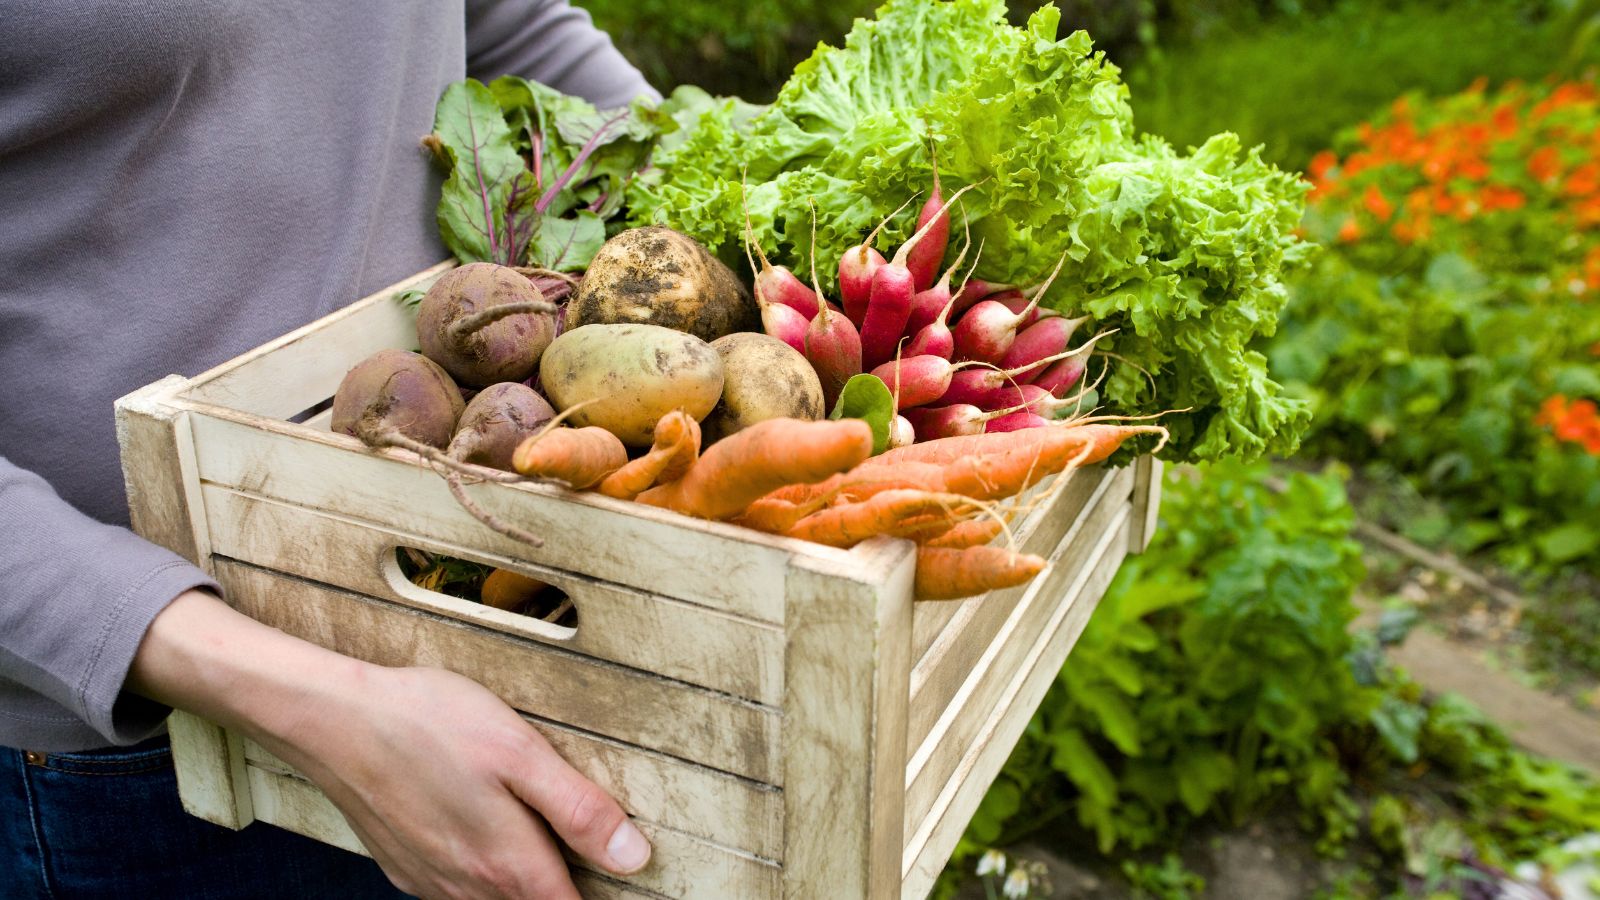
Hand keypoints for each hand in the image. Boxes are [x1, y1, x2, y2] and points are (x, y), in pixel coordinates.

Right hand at [129, 590, 649, 898]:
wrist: (333, 720)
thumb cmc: (428, 723)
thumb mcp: (520, 752)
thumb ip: (578, 809)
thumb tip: (633, 856)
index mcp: (508, 863)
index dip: (601, 897)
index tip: (620, 883)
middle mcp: (468, 886)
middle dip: (561, 889)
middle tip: (582, 849)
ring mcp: (431, 882)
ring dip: (520, 882)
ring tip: (535, 837)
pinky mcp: (404, 868)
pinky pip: (455, 889)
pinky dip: (479, 874)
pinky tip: (482, 830)